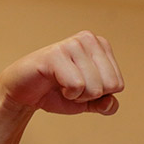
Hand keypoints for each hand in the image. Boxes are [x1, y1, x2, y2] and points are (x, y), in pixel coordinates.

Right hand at [0, 31, 123, 115]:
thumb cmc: (59, 93)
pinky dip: (68, 94)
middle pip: (110, 85)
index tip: (81, 86)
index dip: (99, 95)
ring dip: (78, 95)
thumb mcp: (89, 102)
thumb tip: (110, 103)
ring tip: (62, 84)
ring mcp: (73, 44)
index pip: (118, 84)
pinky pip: (77, 86)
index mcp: (101, 45)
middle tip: (71, 87)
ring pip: (95, 87)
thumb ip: (106, 105)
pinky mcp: (56, 53)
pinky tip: (55, 83)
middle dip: (90, 95)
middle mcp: (89, 39)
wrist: (25, 93)